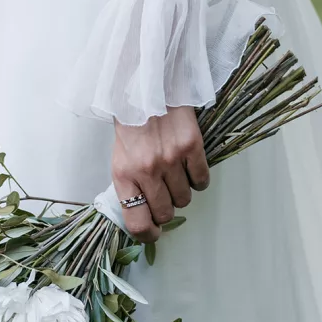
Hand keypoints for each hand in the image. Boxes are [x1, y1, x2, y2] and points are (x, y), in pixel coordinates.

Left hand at [111, 107, 209, 242]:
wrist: (145, 87)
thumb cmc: (132, 125)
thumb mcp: (120, 159)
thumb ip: (130, 187)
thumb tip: (146, 217)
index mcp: (123, 175)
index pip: (136, 222)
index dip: (148, 234)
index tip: (154, 232)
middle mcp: (146, 170)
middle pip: (165, 214)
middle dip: (167, 210)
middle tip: (165, 195)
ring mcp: (170, 159)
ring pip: (185, 199)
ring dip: (182, 192)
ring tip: (175, 174)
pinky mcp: (191, 147)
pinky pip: (201, 180)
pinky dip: (198, 179)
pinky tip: (189, 167)